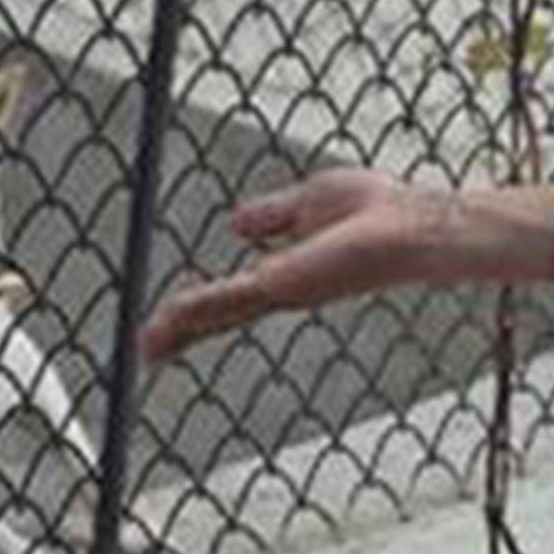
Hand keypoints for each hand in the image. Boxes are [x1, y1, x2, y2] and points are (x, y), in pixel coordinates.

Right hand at [138, 170, 458, 360]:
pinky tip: (163, 327)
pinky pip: (220, 300)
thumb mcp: (307, 202)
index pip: (231, 297)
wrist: (407, 228)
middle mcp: (280, 291)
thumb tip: (238, 221)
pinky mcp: (279, 287)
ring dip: (175, 329)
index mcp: (286, 274)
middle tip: (147, 352)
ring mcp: (278, 293)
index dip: (197, 310)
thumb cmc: (379, 213)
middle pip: (216, 316)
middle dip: (178, 333)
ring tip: (146, 348)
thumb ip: (271, 215)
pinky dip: (187, 315)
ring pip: (212, 315)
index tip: (169, 324)